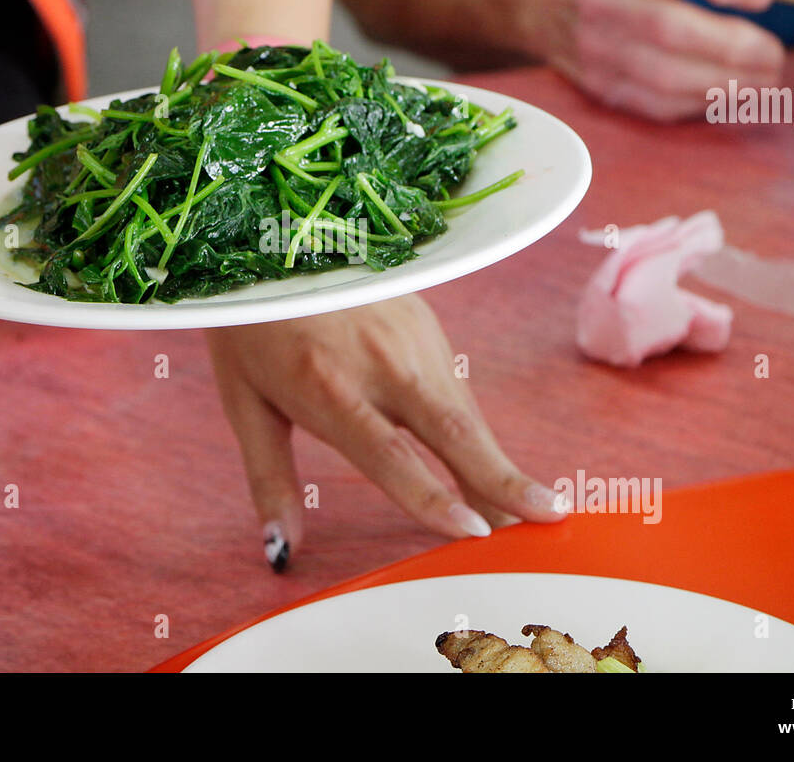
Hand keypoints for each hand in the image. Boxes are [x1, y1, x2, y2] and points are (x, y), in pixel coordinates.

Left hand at [206, 294, 564, 570]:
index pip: (390, 455)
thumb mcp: (245, 405)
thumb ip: (269, 481)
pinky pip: (456, 388)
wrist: (273, 240)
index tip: (474, 532)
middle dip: (504, 480)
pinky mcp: (426, 323)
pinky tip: (487, 464)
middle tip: (548, 520)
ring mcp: (410, 338)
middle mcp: (379, 362)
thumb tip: (282, 552)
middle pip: (453, 430)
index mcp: (328, 388)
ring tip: (532, 508)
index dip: (433, 497)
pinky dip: (475, 430)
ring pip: (465, 411)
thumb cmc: (252, 330)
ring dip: (498, 461)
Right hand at [545, 0, 784, 120]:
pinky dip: (697, 104)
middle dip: (730, 46)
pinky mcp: (598, 85)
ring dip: (721, 83)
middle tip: (774, 55)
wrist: (546, 2)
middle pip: (668, 28)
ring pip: (662, 75)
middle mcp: (602, 1)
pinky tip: (728, 96)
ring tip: (763, 80)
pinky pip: (652, 103)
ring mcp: (596, 48)